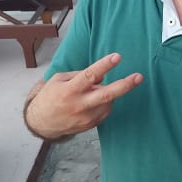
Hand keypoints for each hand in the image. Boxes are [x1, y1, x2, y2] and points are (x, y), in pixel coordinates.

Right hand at [25, 53, 142, 139]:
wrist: (42, 123)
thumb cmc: (51, 97)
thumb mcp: (59, 80)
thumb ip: (80, 75)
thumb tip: (101, 75)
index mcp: (69, 89)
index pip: (89, 75)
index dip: (104, 65)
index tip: (117, 57)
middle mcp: (79, 104)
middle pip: (106, 94)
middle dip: (125, 85)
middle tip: (139, 77)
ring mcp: (87, 117)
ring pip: (108, 101)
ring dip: (107, 93)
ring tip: (91, 92)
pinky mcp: (91, 124)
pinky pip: (106, 110)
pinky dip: (104, 103)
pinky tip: (92, 102)